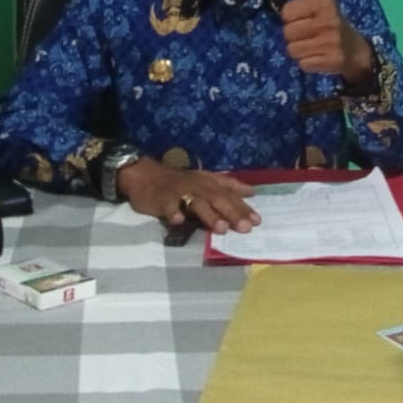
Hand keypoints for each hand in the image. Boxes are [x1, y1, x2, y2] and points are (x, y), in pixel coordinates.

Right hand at [115, 159, 259, 233]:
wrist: (145, 174)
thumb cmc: (178, 180)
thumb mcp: (205, 178)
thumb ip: (228, 185)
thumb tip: (252, 191)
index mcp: (208, 183)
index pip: (229, 195)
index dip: (243, 207)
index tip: (258, 220)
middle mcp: (197, 187)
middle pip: (217, 200)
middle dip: (232, 213)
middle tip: (246, 227)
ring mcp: (179, 193)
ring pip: (196, 204)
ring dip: (209, 215)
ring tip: (221, 228)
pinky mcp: (161, 199)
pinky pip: (168, 207)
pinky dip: (173, 213)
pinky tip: (178, 221)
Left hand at [280, 0, 373, 83]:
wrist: (354, 48)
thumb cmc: (330, 18)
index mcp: (322, 3)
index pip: (286, 14)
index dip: (291, 18)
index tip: (304, 18)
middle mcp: (328, 21)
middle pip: (287, 33)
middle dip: (294, 36)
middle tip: (308, 34)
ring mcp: (330, 42)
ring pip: (292, 50)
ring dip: (300, 50)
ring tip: (312, 45)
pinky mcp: (332, 62)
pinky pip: (303, 65)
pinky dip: (308, 64)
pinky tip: (318, 57)